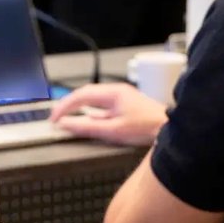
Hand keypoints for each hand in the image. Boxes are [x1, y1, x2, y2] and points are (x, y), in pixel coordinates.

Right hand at [48, 83, 168, 147]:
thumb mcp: (113, 131)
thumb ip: (87, 127)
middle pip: (85, 94)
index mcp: (112, 93)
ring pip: (93, 99)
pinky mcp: (125, 105)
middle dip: (69, 105)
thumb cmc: (145, 128)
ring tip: (66, 118)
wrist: (169, 128)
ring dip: (79, 107)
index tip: (54, 118)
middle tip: (56, 118)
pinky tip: (86, 120)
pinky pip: (102, 105)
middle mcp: (116, 91)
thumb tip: (67, 125)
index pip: (80, 95)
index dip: (64, 106)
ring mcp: (121, 97)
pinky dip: (90, 111)